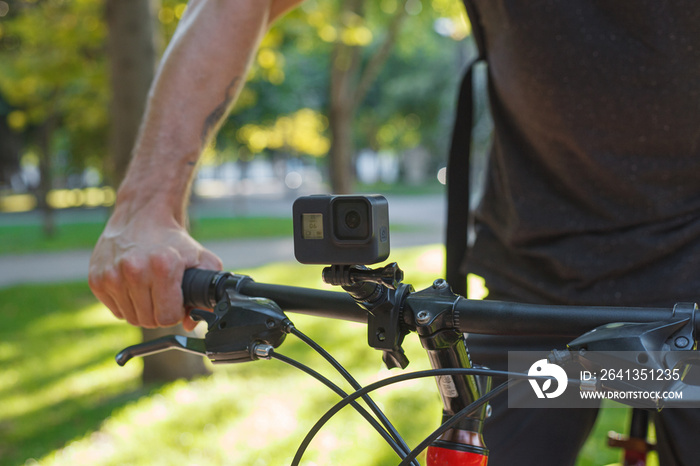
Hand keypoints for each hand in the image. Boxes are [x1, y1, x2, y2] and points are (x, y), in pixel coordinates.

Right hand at [89, 205, 221, 330]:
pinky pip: (115, 310)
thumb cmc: (174, 240)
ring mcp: (111, 275)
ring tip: (149, 288)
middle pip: (149, 321)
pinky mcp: (96, 278)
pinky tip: (133, 285)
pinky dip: (126, 303)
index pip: (167, 318)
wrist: (143, 215)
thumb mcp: (201, 260)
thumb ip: (205, 294)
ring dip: (143, 309)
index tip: (176, 300)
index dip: (175, 312)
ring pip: (131, 318)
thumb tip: (191, 324)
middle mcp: (134, 270)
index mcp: (163, 267)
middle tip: (164, 294)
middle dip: (160, 312)